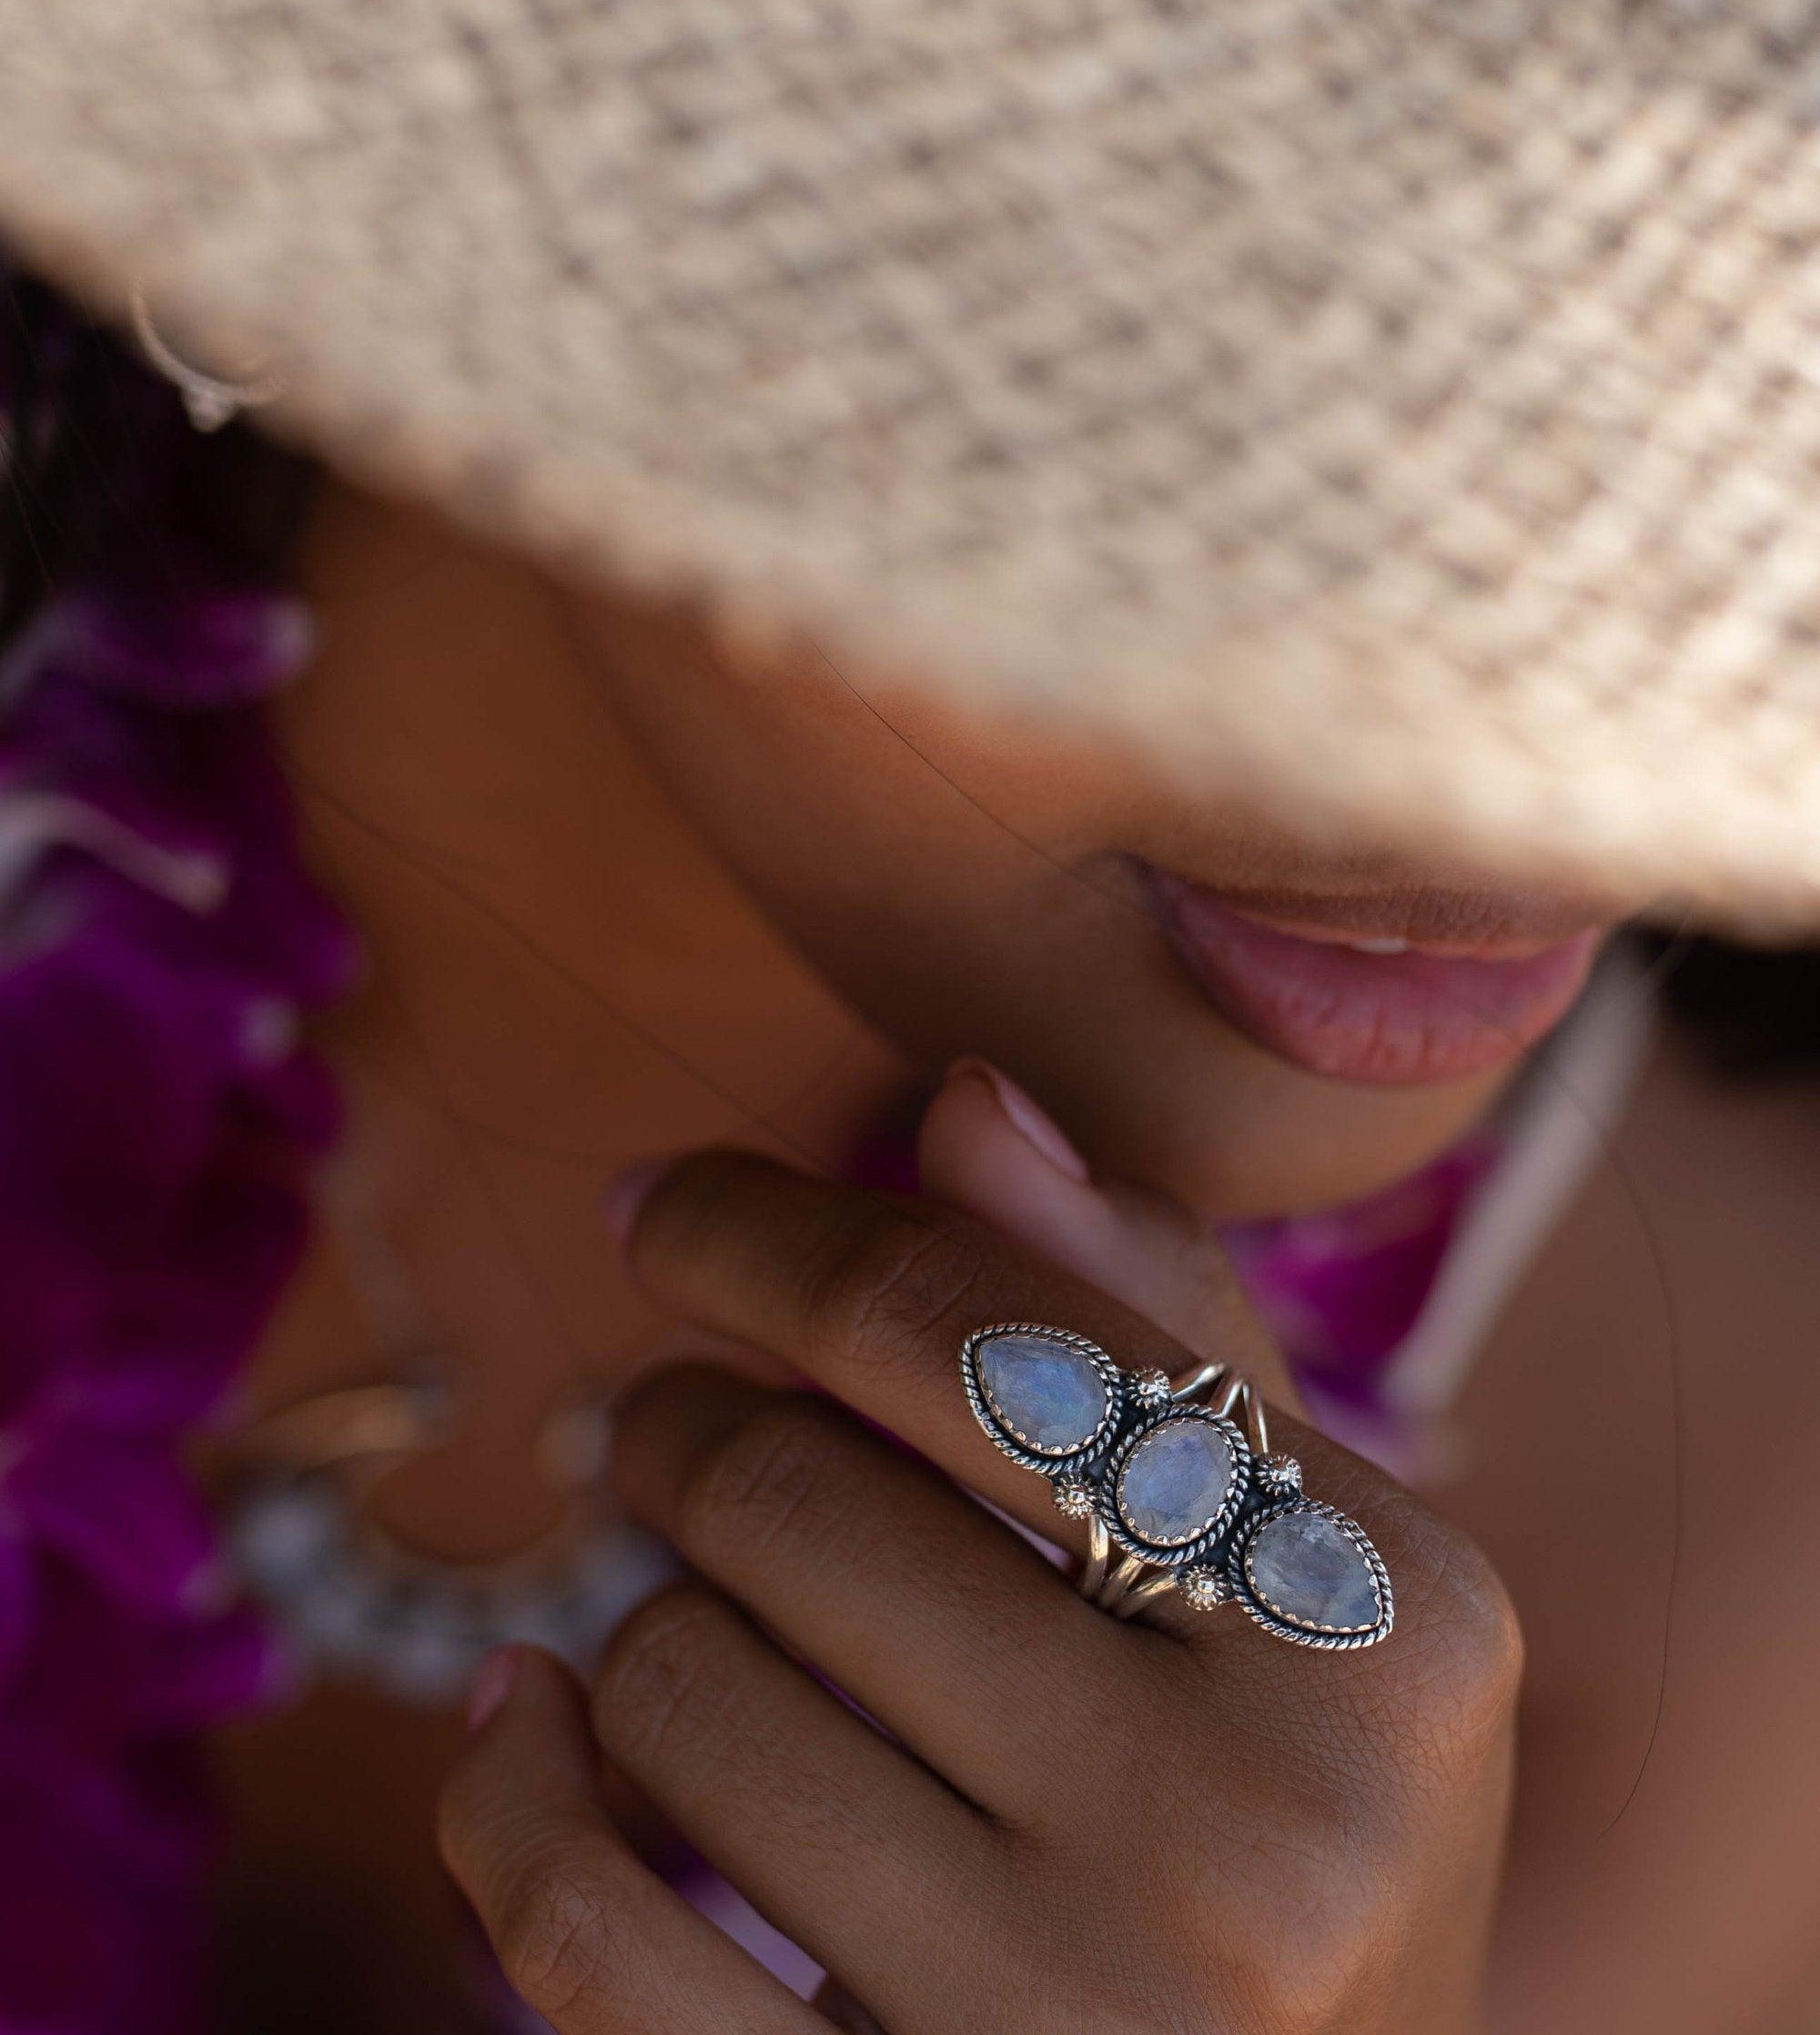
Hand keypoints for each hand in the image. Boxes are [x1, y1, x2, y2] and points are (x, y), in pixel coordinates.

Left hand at [440, 1066, 1519, 2032]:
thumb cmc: (1294, 1830)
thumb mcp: (1300, 1581)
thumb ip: (1148, 1330)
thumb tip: (967, 1101)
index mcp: (1382, 1619)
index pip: (980, 1327)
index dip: (771, 1231)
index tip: (662, 1210)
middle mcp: (1263, 1826)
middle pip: (797, 1490)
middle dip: (682, 1423)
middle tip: (666, 1429)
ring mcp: (1083, 2023)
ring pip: (678, 1683)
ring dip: (638, 1619)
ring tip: (696, 1627)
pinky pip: (588, 1927)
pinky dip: (507, 1797)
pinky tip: (519, 1727)